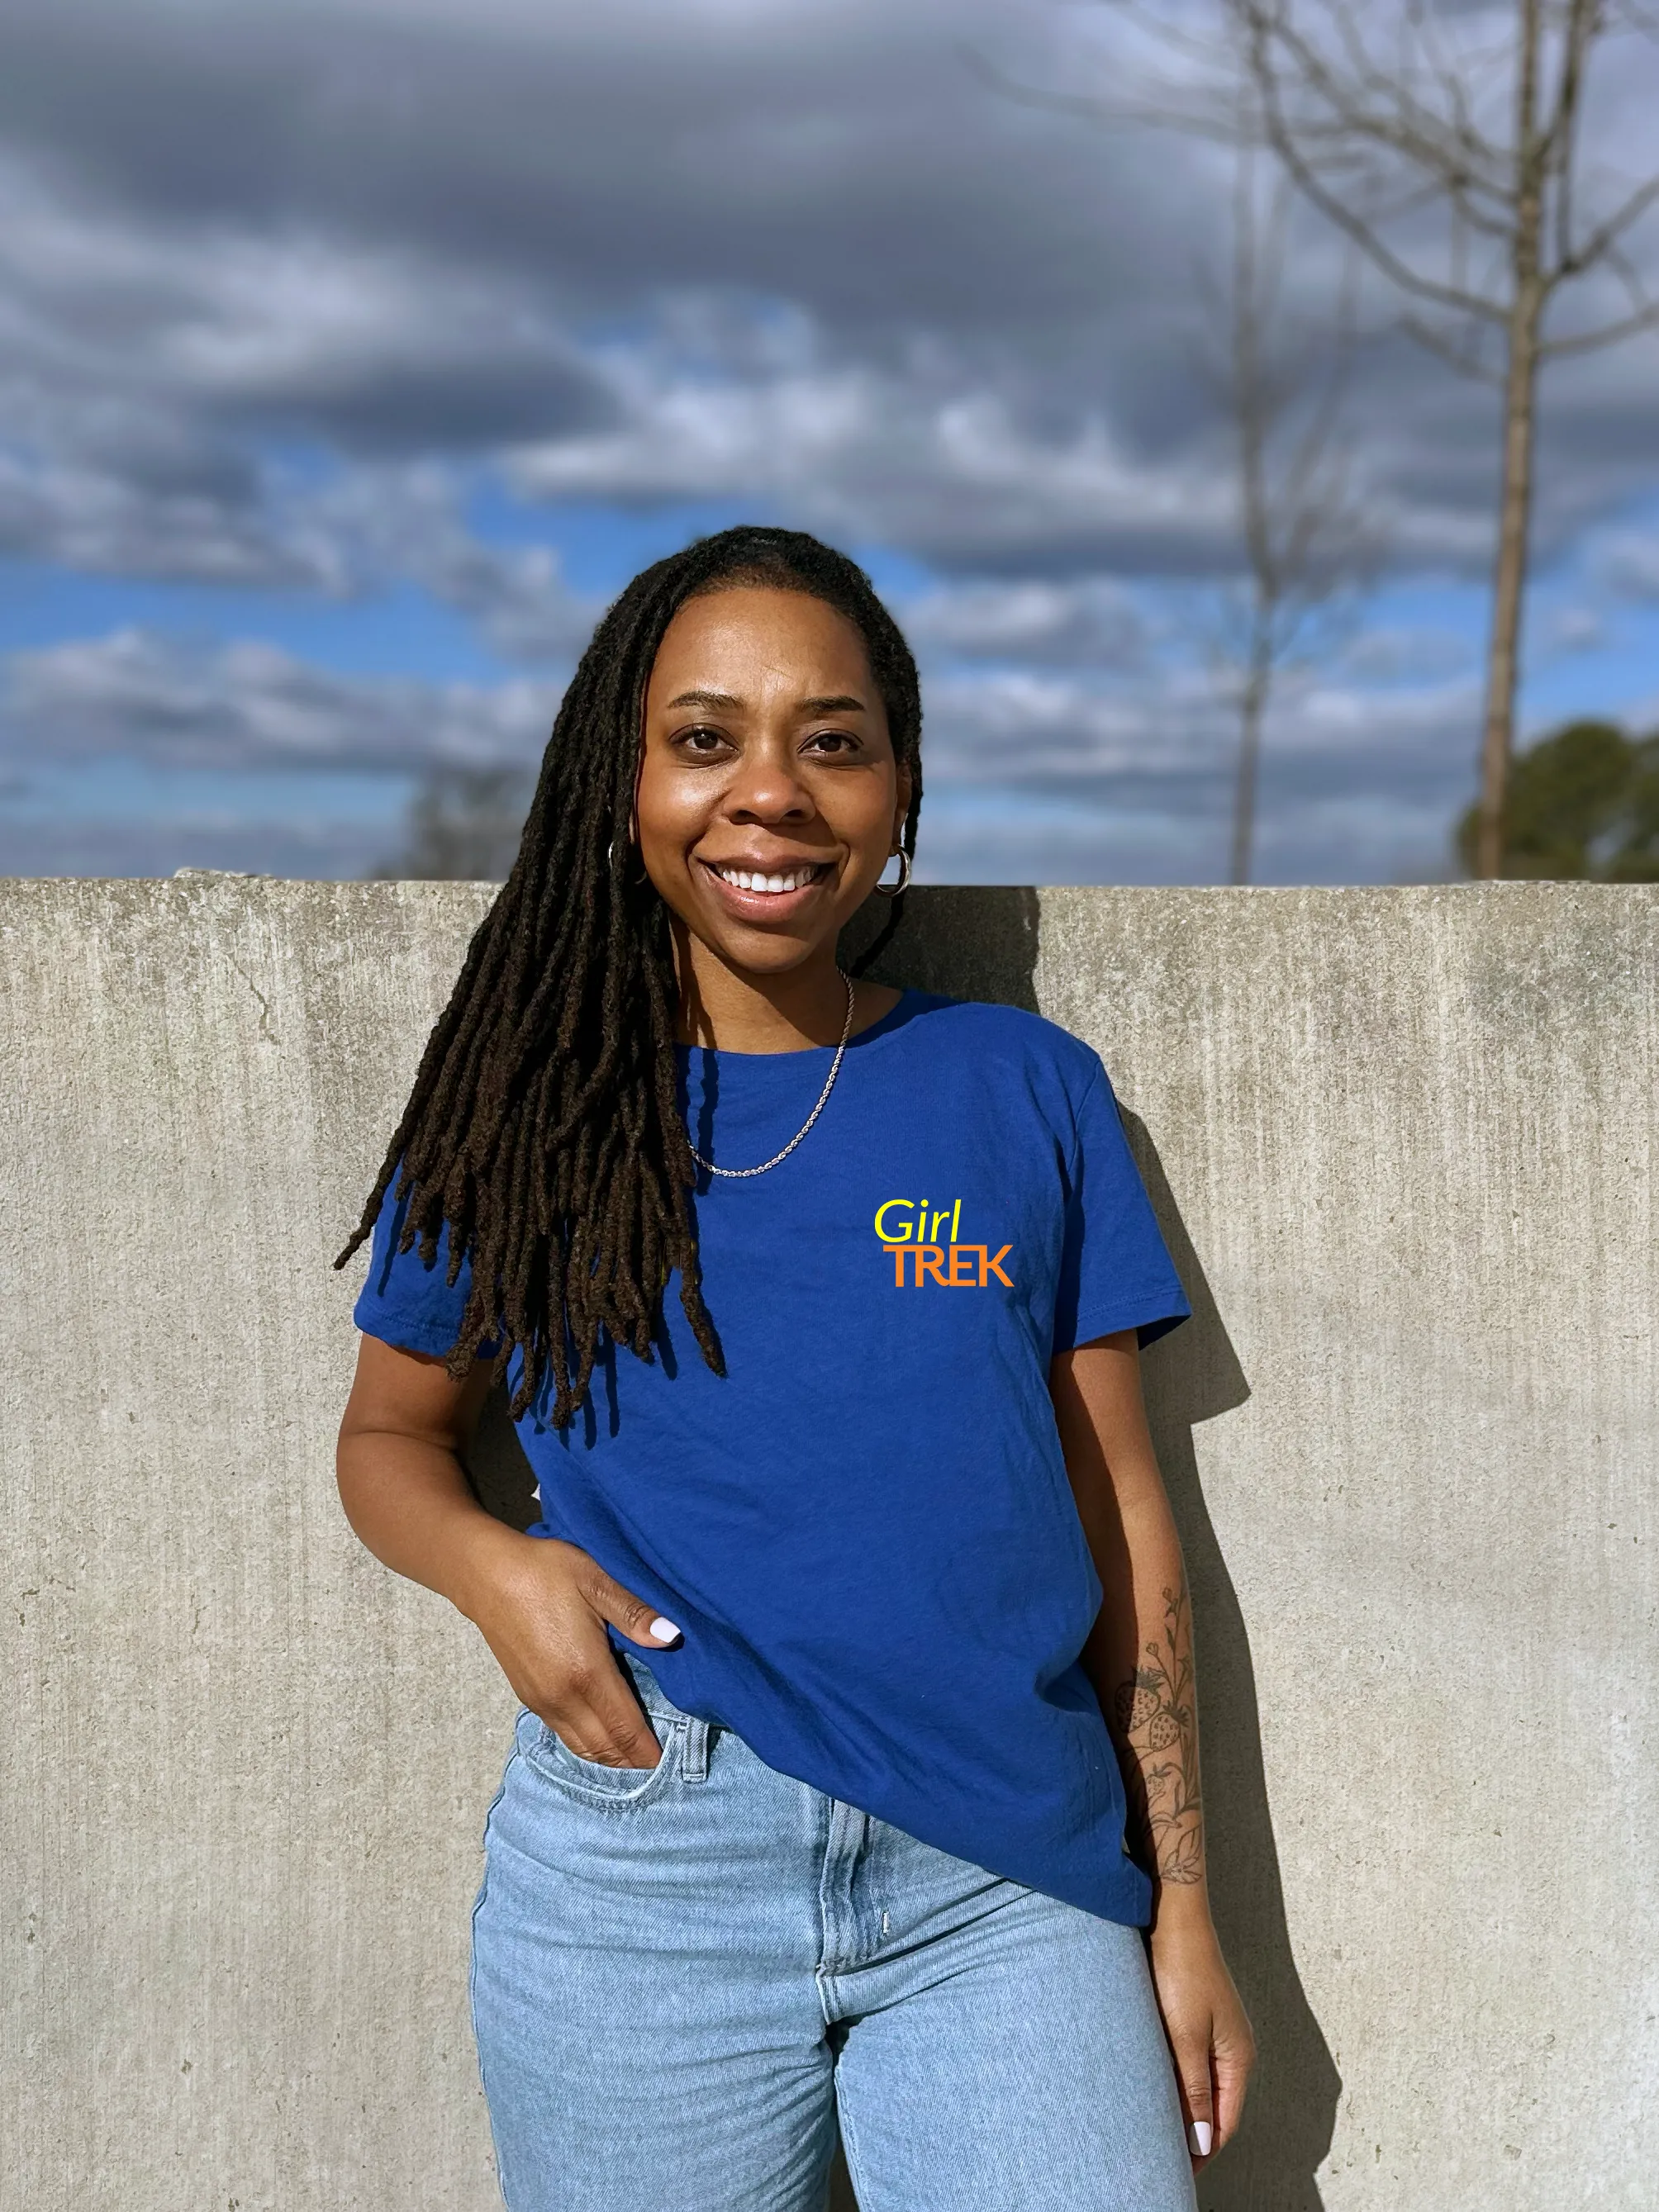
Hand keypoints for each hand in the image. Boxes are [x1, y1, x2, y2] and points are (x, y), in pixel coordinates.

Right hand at [458, 1527, 682, 1767]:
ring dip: (610, 1759)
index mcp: (586, 1673)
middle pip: (604, 1749)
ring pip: (582, 1747)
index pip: (625, 1730)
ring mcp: (541, 1701)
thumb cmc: (544, 1572)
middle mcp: (563, 1698)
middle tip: (663, 1764)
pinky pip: (564, 1735)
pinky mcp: (527, 1697)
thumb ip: (635, 1614)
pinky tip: (603, 1737)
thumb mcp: (596, 1582)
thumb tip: (672, 1636)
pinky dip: (589, 1745)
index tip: (673, 1763)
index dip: (649, 1752)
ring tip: (638, 1758)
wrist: (486, 1575)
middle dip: (634, 1763)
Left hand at [1147, 1893, 1254, 2165]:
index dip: (1203, 2151)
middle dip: (1193, 2134)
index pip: (1225, 2122)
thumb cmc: (1181, 1972)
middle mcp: (1234, 2049)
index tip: (1175, 2171)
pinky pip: (1192, 2064)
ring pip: (1202, 2085)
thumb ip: (1196, 2090)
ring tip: (1153, 2128)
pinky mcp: (1199, 2018)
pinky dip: (1177, 2082)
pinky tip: (1153, 2087)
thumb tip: (1205, 2141)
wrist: (1174, 1917)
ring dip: (1183, 2107)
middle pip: (1216, 2107)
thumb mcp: (1186, 2037)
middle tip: (1161, 2155)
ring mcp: (1218, 2032)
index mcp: (1238, 2058)